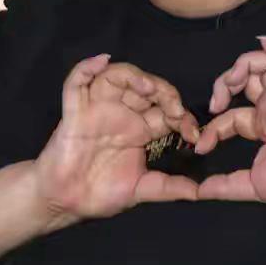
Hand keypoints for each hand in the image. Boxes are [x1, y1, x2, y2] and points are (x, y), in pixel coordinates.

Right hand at [34, 55, 202, 225]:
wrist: (65, 203)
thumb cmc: (100, 193)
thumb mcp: (141, 190)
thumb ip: (169, 188)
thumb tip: (200, 193)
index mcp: (140, 129)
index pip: (167, 111)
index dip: (183, 117)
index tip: (194, 134)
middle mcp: (122, 113)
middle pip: (147, 88)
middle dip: (165, 93)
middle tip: (176, 108)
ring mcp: (98, 108)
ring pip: (118, 76)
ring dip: (135, 76)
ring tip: (149, 87)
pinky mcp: (75, 111)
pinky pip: (77, 82)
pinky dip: (87, 67)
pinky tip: (102, 61)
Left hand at [195, 36, 265, 210]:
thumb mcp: (253, 186)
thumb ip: (225, 186)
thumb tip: (199, 192)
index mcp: (264, 127)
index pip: (232, 116)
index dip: (213, 127)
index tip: (201, 147)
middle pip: (246, 80)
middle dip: (224, 83)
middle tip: (214, 104)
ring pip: (264, 64)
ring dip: (242, 66)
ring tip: (231, 82)